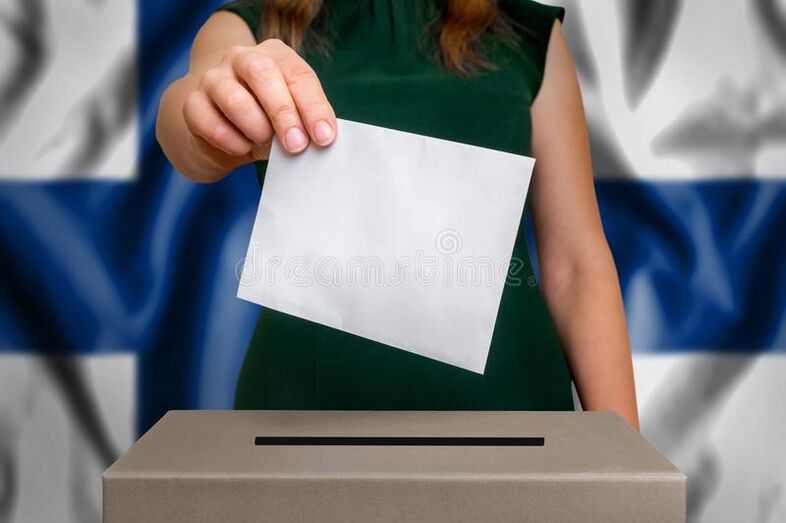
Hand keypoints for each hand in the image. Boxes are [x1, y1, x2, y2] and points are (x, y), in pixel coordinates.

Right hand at [183, 38, 335, 159]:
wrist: (220, 128)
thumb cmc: (266, 119)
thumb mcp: (292, 116)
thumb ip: (305, 122)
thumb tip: (322, 139)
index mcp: (274, 55)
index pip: (297, 74)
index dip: (313, 107)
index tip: (324, 137)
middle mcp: (241, 58)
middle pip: (261, 74)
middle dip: (283, 113)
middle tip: (296, 145)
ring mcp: (213, 78)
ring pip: (234, 99)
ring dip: (256, 128)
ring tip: (264, 143)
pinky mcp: (192, 103)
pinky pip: (211, 124)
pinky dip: (232, 142)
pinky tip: (242, 148)